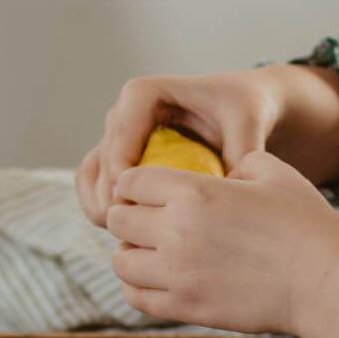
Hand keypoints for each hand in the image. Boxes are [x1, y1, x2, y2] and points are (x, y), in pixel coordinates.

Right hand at [77, 64, 338, 227]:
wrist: (243, 108)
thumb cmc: (245, 112)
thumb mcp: (247, 125)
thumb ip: (240, 154)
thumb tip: (230, 194)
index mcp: (144, 95)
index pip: (120, 135)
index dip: (122, 174)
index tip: (139, 208)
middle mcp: (123, 114)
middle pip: (100, 160)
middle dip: (109, 199)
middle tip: (129, 236)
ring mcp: (120, 139)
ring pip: (91, 176)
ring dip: (100, 209)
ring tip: (125, 242)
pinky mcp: (123, 161)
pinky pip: (100, 188)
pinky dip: (108, 212)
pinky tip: (130, 241)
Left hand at [107, 151, 338, 334]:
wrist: (324, 279)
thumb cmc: (305, 223)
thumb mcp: (273, 172)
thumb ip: (236, 163)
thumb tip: (220, 175)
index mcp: (194, 190)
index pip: (130, 181)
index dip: (133, 185)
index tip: (145, 193)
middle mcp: (177, 230)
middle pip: (117, 219)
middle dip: (129, 217)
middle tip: (148, 224)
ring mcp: (178, 273)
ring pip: (120, 260)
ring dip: (131, 254)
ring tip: (152, 254)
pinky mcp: (186, 307)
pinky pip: (136, 297)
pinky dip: (138, 287)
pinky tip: (158, 281)